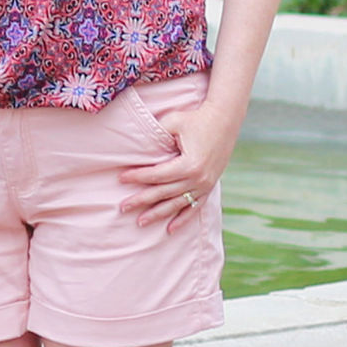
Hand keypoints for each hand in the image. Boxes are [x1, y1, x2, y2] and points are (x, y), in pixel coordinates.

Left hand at [118, 100, 235, 231]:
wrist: (225, 118)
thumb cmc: (196, 117)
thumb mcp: (173, 122)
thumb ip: (156, 135)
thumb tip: (137, 149)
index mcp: (189, 165)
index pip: (157, 175)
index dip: (137, 177)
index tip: (120, 178)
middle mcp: (198, 179)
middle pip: (164, 193)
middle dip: (141, 200)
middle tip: (122, 207)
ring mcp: (205, 185)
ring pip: (177, 204)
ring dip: (158, 214)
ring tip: (140, 222)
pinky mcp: (209, 186)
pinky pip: (195, 207)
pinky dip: (182, 219)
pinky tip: (170, 229)